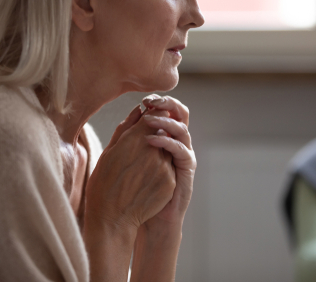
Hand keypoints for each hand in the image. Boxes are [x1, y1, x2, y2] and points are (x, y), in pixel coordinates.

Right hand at [85, 105, 175, 231]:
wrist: (111, 219)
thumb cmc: (103, 183)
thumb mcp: (108, 151)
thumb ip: (126, 128)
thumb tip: (140, 110)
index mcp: (135, 139)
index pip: (156, 115)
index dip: (153, 115)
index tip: (148, 120)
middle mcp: (153, 150)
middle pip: (163, 132)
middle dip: (155, 134)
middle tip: (141, 148)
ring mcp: (164, 167)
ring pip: (167, 150)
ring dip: (159, 152)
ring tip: (140, 167)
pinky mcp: (171, 182)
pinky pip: (170, 167)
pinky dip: (161, 170)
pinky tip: (145, 180)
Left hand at [140, 94, 195, 226]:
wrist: (148, 216)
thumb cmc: (136, 186)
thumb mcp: (129, 154)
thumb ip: (132, 133)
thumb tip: (135, 110)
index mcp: (166, 135)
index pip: (168, 111)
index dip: (159, 101)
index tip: (144, 99)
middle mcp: (177, 142)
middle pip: (181, 115)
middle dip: (168, 104)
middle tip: (151, 102)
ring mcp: (183, 155)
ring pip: (182, 129)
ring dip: (165, 121)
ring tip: (147, 119)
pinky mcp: (186, 169)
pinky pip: (181, 150)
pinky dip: (167, 141)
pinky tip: (150, 139)